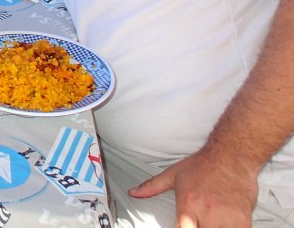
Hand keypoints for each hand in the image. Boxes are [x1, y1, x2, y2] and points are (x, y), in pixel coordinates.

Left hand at [129, 148, 257, 227]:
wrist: (232, 156)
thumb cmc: (202, 165)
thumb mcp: (174, 174)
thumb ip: (152, 186)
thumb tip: (132, 193)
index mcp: (188, 202)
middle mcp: (207, 211)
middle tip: (196, 223)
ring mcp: (227, 217)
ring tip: (207, 224)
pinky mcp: (244, 219)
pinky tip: (223, 225)